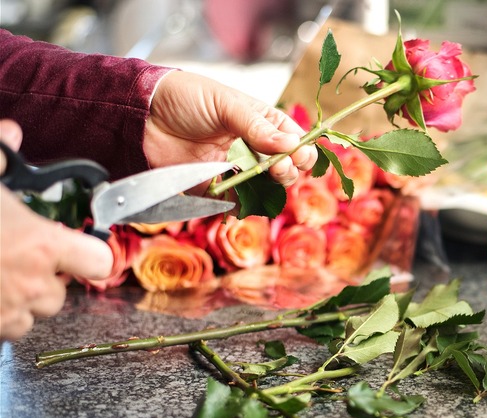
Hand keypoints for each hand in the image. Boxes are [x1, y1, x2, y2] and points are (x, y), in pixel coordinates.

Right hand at [0, 119, 112, 340]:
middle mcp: (32, 285)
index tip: (77, 248)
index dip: (91, 255)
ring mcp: (6, 314)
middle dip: (44, 281)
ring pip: (31, 318)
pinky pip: (2, 333)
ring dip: (20, 303)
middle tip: (18, 260)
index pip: (100, 262)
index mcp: (42, 246)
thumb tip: (11, 132)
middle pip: (60, 294)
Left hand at [144, 71, 317, 188]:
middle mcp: (251, 146)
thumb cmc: (184, 98)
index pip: (292, 138)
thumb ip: (256, 127)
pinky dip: (244, 204)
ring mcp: (233, 168)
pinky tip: (247, 199)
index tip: (299, 155)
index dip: (301, 148)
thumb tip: (290, 145)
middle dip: (288, 169)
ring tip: (268, 180)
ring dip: (272, 188)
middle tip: (280, 168)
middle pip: (284, 165)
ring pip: (265, 186)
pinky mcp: (214, 187)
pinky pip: (236, 202)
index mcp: (259, 121)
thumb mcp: (225, 104)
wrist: (141, 115)